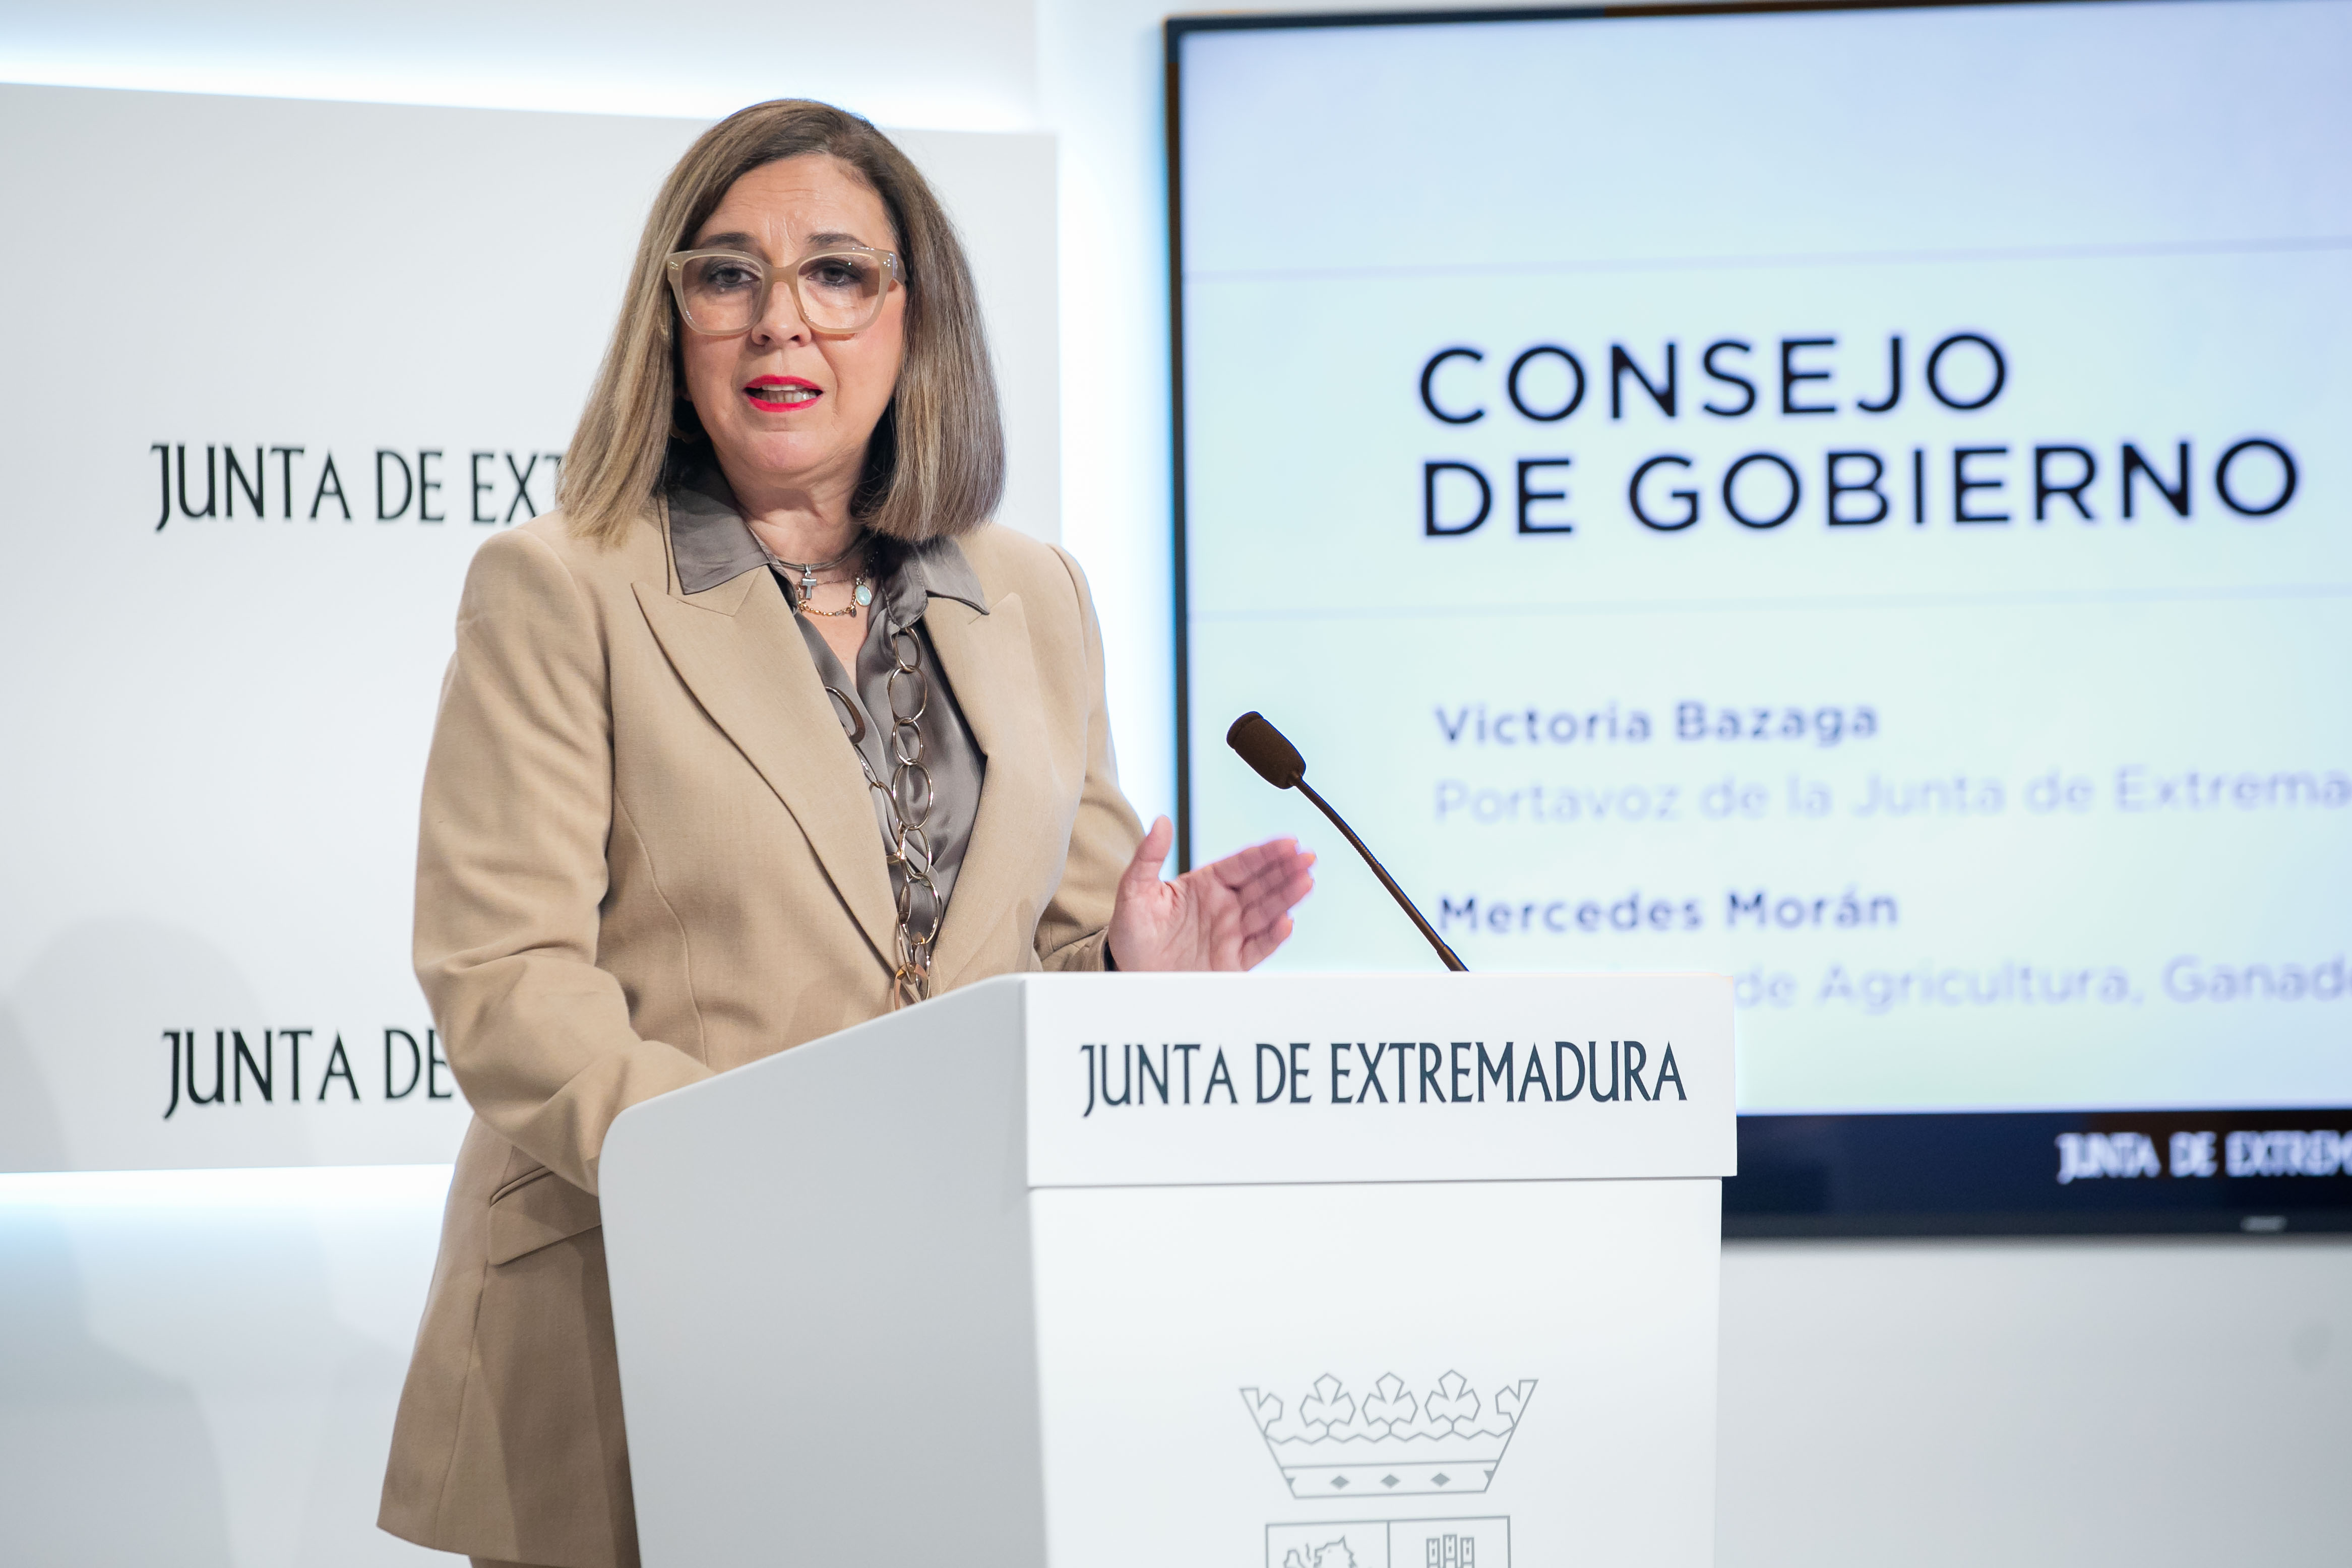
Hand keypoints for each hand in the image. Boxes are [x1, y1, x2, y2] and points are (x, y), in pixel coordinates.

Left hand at [1105, 816, 1314, 971]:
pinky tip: (1286, 923)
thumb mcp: (1134, 889)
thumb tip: (1160, 821)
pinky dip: (1273, 937)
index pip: (1243, 863)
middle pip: (1262, 884)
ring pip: (1267, 912)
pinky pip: (1258, 948)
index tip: (1288, 842)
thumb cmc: (1132, 930)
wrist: (1127, 970)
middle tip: (1307, 858)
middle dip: (1286, 870)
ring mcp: (1230, 933)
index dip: (1267, 853)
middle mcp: (1224, 906)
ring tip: (1306, 883)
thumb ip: (1149, 856)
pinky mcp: (1232, 961)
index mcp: (1205, 884)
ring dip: (1288, 897)